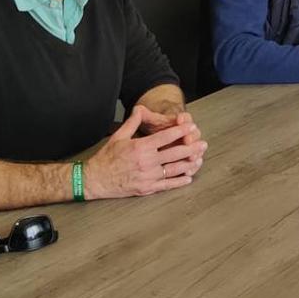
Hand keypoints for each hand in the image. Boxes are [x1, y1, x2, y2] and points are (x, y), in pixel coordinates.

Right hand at [83, 106, 206, 199]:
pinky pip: (166, 185)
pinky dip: (179, 182)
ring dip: (189, 164)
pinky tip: (188, 177)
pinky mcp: (146, 188)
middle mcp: (146, 162)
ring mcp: (147, 177)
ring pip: (174, 170)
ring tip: (199, 159)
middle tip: (203, 144)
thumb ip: (132, 122)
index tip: (192, 128)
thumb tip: (140, 109)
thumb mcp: (118, 136)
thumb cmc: (106, 158)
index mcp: (140, 148)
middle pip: (174, 154)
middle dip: (191, 148)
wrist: (95, 180)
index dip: (181, 132)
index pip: (166, 138)